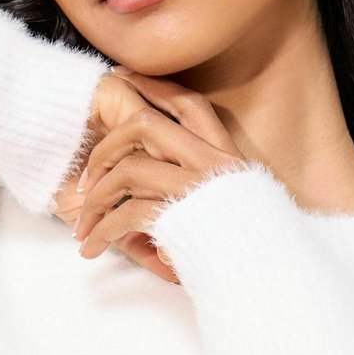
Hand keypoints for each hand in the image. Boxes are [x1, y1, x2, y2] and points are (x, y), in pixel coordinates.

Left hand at [71, 70, 247, 279]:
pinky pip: (126, 215)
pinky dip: (101, 231)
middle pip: (147, 124)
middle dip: (106, 145)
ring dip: (96, 198)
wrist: (271, 276)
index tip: (120, 78)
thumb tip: (165, 188)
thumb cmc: (248, 249)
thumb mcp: (234, 208)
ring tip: (82, 226)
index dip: (152, 87)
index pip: (189, 105)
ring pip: (128, 170)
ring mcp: (198, 190)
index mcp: (227, 157)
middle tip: (86, 175)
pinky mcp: (181, 218)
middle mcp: (214, 165)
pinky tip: (92, 248)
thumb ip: (202, 191)